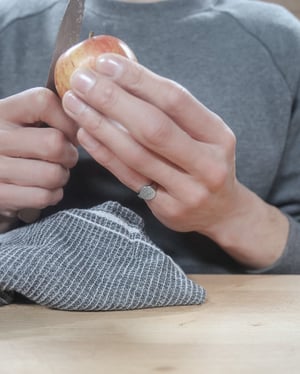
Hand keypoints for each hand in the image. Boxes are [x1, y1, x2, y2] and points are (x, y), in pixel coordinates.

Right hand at [0, 88, 77, 216]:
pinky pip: (44, 196)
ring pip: (52, 174)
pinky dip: (53, 195)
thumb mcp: (22, 122)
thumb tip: (85, 122)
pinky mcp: (0, 195)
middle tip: (66, 158)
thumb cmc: (17, 147)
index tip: (71, 134)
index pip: (43, 102)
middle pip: (54, 143)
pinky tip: (45, 188)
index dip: (68, 121)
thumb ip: (50, 113)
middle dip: (70, 155)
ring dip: (62, 177)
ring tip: (54, 173)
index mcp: (3, 111)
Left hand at [62, 55, 288, 268]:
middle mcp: (207, 164)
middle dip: (112, 100)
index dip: (138, 80)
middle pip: (153, 127)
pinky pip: (128, 177)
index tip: (106, 63)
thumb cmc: (208, 163)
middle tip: (81, 80)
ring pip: (136, 154)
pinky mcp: (167, 209)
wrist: (222, 211)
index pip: (175, 100)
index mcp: (218, 136)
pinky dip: (104, 153)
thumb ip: (174, 112)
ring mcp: (187, 190)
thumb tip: (125, 78)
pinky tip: (85, 134)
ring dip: (100, 126)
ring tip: (74, 104)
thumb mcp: (206, 134)